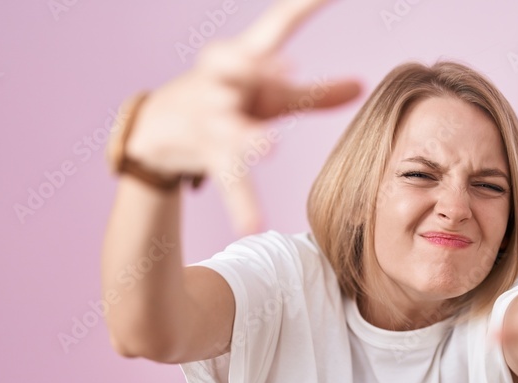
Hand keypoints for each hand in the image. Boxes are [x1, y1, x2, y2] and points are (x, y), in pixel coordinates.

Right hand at [124, 0, 361, 233]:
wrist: (155, 130)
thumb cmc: (224, 104)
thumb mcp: (268, 98)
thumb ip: (313, 94)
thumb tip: (362, 85)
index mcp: (244, 60)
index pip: (275, 26)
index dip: (303, 6)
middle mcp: (223, 82)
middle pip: (238, 70)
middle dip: (257, 70)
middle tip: (285, 71)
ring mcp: (210, 118)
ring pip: (230, 126)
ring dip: (248, 137)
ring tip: (268, 147)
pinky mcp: (204, 153)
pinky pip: (226, 178)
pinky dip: (241, 203)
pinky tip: (253, 225)